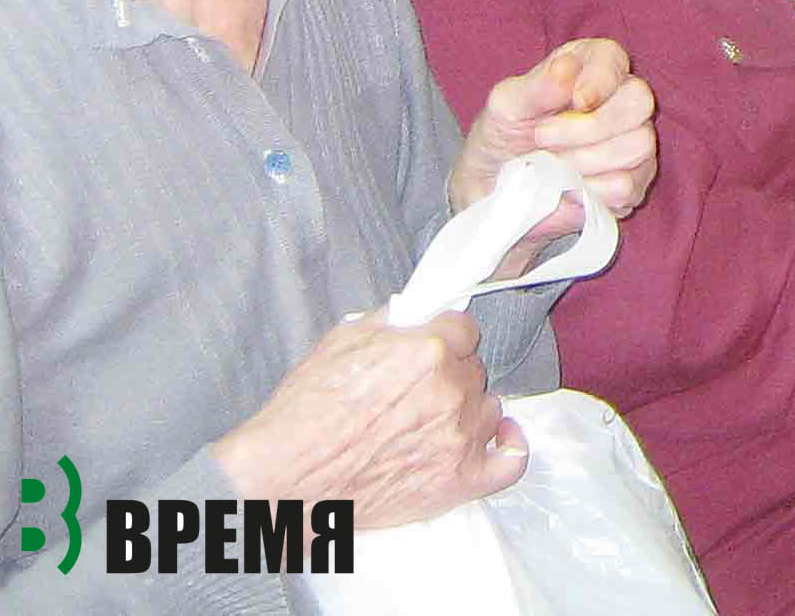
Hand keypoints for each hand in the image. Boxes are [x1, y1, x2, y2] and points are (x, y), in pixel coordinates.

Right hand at [214, 310, 518, 528]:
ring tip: (432, 422)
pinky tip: (501, 436)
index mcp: (428, 350)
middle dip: (449, 374)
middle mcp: (451, 389)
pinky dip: (509, 446)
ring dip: (468, 410)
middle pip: (473, 369)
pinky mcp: (459, 481)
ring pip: (489, 407)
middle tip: (414, 393)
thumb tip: (416, 313)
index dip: (444, 338)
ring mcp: (460, 437)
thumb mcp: (338, 342)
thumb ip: (388, 321)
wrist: (285, 481)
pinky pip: (510, 461)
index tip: (431, 349)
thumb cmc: (303, 414)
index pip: (462, 329)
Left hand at [454, 39, 657, 258]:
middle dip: (591, 127)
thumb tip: (567, 68)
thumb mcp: (506, 107)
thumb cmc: (505, 134)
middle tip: (544, 138)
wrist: (498, 187)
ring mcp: (635, 140)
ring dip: (586, 161)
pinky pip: (628, 185)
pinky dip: (592, 190)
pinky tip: (570, 187)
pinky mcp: (634, 181)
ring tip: (553, 165)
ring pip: (638, 145)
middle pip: (639, 101)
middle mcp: (621, 98)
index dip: (601, 80)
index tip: (577, 102)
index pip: (614, 58)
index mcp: (589, 65)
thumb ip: (536, 87)